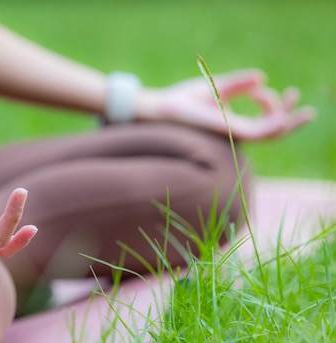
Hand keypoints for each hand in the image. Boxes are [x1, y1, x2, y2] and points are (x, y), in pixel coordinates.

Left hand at [135, 69, 314, 140]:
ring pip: (268, 135)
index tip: (262, 86)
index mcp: (233, 123)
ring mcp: (232, 133)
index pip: (262, 118)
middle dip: (291, 120)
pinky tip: (281, 119)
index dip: (271, 102)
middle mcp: (234, 132)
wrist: (164, 107)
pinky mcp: (227, 132)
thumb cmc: (185, 100)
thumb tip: (262, 78)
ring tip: (302, 113)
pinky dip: (271, 127)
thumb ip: (240, 85)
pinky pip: (255, 133)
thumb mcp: (219, 88)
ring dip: (286, 123)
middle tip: (309, 111)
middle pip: (271, 131)